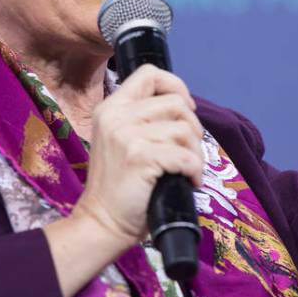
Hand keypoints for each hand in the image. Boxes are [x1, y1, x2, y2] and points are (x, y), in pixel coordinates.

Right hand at [71, 64, 202, 248]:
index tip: (185, 109)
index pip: (149, 74)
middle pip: (175, 102)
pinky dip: (195, 170)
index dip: (175, 85)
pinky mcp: (140, 157)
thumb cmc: (118, 186)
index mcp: (111, 107)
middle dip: (193, 128)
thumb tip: (184, 108)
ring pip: (184, 129)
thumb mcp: (120, 140)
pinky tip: (189, 181)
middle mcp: (116, 116)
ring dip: (196, 152)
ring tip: (187, 169)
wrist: (101, 222)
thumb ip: (142, 119)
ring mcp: (126, 136)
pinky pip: (186, 156)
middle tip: (188, 151)